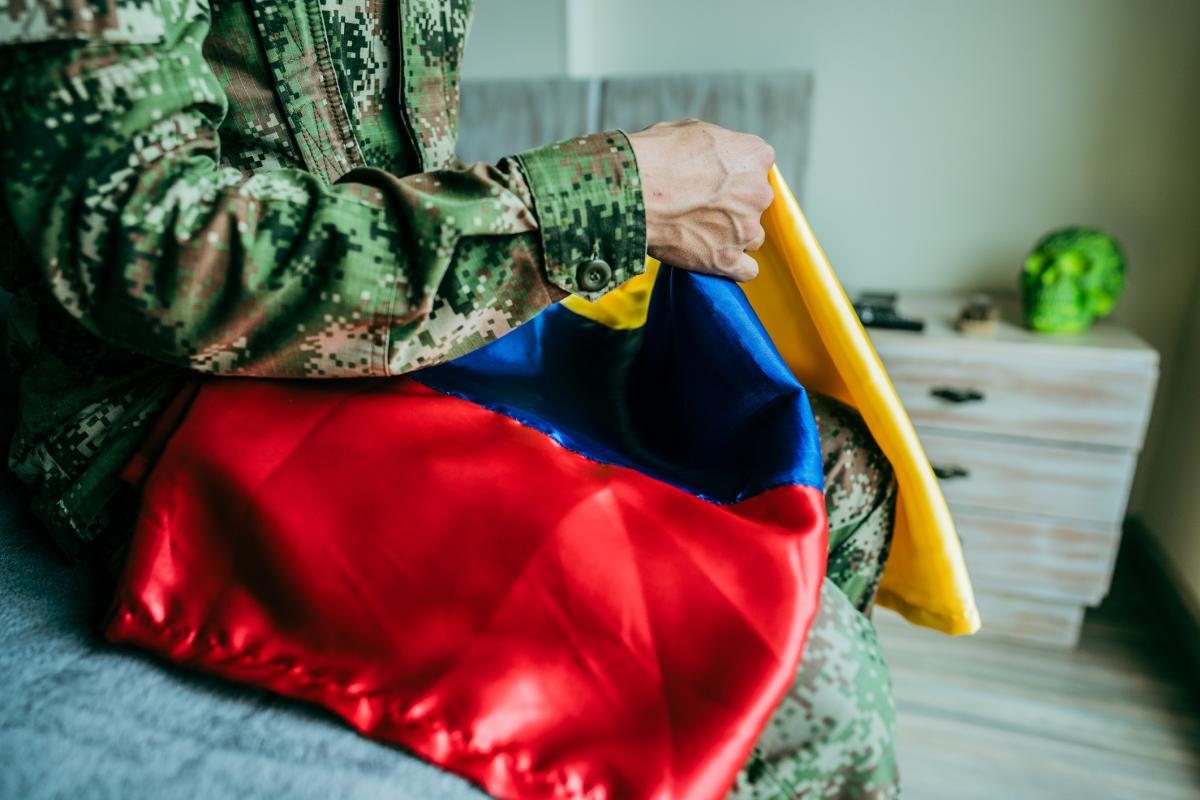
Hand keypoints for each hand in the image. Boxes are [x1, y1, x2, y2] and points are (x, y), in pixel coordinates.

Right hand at [627, 119, 775, 281]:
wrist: (632, 192)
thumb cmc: (656, 156)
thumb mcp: (693, 131)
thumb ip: (718, 147)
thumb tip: (714, 156)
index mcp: (755, 155)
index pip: (758, 166)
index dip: (734, 173)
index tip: (714, 178)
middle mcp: (759, 192)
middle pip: (756, 203)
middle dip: (735, 205)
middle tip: (701, 205)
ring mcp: (745, 228)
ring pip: (752, 237)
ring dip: (734, 236)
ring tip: (701, 232)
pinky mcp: (727, 259)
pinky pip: (747, 270)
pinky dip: (734, 266)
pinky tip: (715, 258)